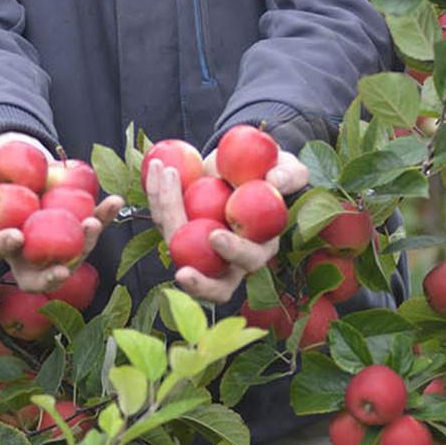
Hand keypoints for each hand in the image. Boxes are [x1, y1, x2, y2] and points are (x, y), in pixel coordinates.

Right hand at [0, 131, 123, 293]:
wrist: (12, 154)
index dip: (3, 248)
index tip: (17, 235)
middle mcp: (20, 249)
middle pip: (35, 275)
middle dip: (50, 276)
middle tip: (63, 268)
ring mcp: (48, 241)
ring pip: (69, 256)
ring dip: (84, 244)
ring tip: (94, 222)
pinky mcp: (71, 225)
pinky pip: (88, 225)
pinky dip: (103, 216)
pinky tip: (114, 201)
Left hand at [148, 144, 308, 303]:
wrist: (243, 161)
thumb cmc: (272, 171)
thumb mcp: (288, 168)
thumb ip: (289, 175)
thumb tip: (274, 182)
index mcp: (259, 246)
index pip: (248, 261)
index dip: (233, 254)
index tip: (216, 235)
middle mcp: (227, 257)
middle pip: (212, 282)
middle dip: (198, 283)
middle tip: (183, 273)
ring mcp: (199, 245)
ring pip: (176, 242)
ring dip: (165, 210)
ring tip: (165, 173)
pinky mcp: (180, 227)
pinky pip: (164, 216)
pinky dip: (157, 193)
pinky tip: (156, 168)